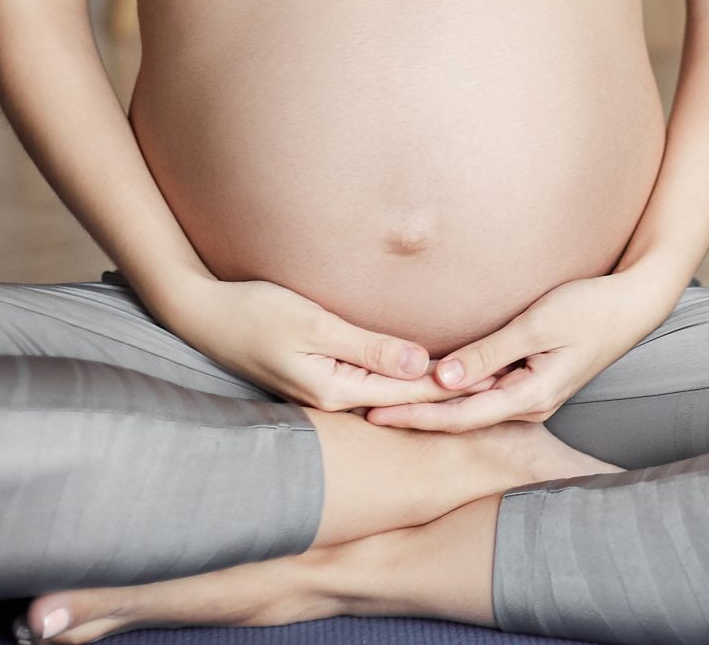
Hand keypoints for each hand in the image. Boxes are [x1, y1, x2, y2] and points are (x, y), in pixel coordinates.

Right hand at [156, 275, 475, 413]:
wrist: (202, 314)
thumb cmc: (253, 310)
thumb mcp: (314, 323)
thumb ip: (368, 346)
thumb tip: (420, 366)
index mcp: (334, 389)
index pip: (410, 392)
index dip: (455, 384)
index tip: (498, 377)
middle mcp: (332, 398)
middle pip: (405, 398)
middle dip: (453, 391)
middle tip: (506, 381)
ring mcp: (324, 391)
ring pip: (390, 392)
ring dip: (432, 386)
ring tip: (481, 379)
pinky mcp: (318, 377)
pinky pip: (371, 382)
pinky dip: (403, 379)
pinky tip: (426, 371)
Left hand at [361, 267, 683, 431]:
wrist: (633, 303)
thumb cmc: (589, 309)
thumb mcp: (537, 326)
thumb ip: (489, 353)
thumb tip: (443, 380)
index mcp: (529, 397)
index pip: (459, 416)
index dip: (416, 416)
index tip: (375, 413)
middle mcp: (528, 404)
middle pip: (460, 417)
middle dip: (414, 416)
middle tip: (365, 412)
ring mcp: (531, 394)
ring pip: (471, 406)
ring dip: (431, 405)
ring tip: (387, 401)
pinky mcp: (532, 378)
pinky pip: (485, 392)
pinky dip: (455, 391)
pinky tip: (431, 385)